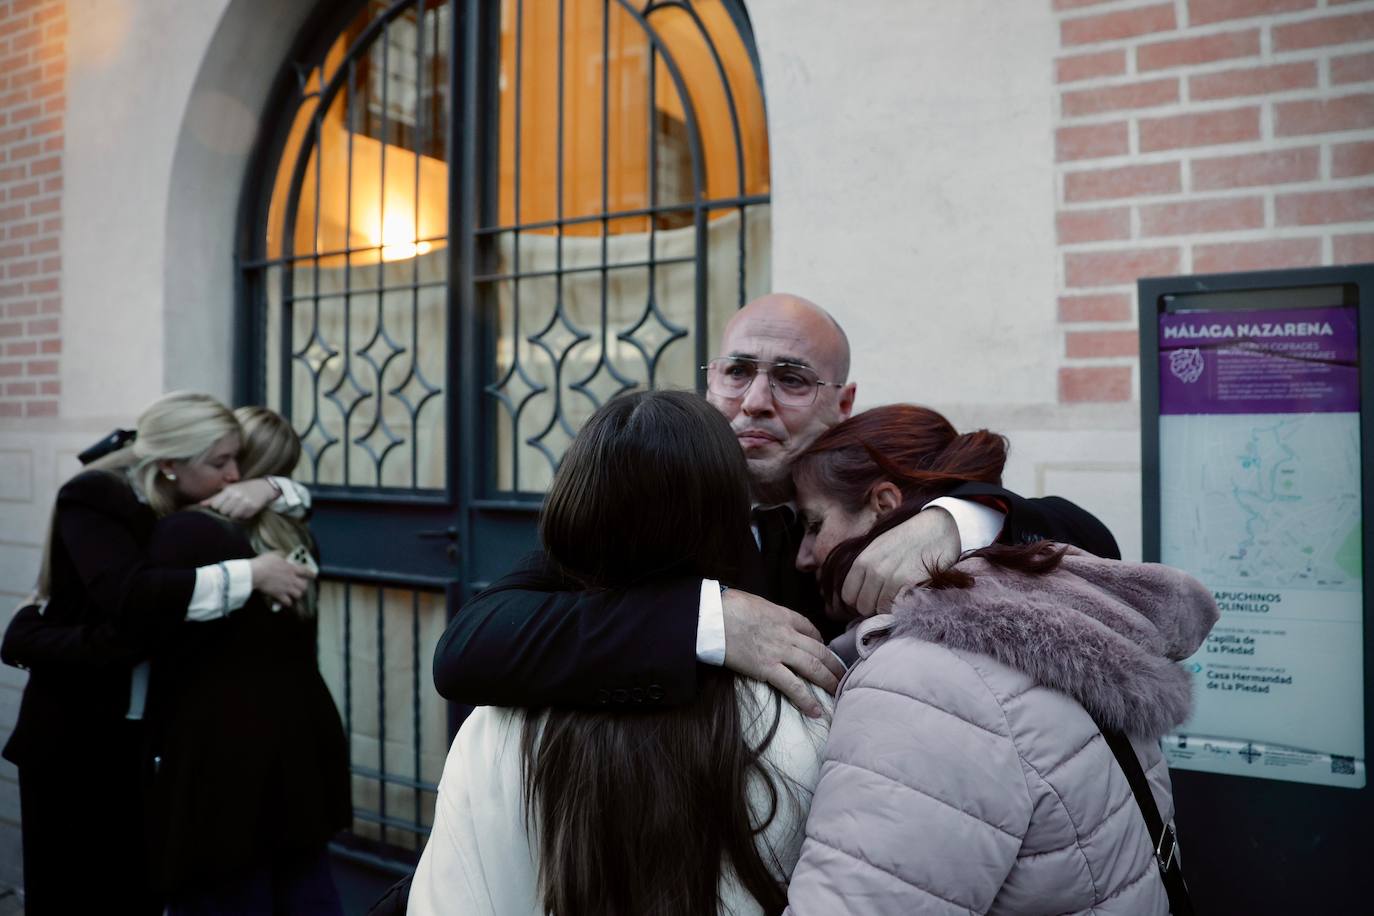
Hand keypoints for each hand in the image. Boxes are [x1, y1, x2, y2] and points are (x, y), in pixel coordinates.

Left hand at [200, 479, 277, 519]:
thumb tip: (201, 504)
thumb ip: (215, 498)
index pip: (216, 505)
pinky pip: (242, 517)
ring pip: (232, 516)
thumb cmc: (244, 488)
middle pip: (223, 511)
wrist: (264, 487)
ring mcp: (246, 502)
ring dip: (234, 514)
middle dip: (225, 511)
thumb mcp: (229, 489)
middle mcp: (237, 495)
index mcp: (230, 490)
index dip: (217, 507)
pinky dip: (242, 515)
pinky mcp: (253, 509)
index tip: (222, 505)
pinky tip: (245, 510)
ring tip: (238, 509)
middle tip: (231, 507)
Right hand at [249, 552, 314, 607]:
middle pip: (304, 586)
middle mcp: (291, 579)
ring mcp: (286, 588)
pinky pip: (288, 602)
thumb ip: (281, 554)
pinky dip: (287, 602)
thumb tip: (283, 554)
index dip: (311, 574)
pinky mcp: (279, 595)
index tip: (313, 576)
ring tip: (294, 594)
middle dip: (303, 586)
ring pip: (298, 594)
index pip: (306, 572)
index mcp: (291, 568)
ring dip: (297, 594)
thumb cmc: (264, 563)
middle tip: (300, 585)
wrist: (255, 573)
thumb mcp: (274, 554)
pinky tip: (286, 601)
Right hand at [722, 589, 843, 716]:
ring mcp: (779, 652)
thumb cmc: (727, 605)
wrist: (713, 616)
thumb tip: (762, 617)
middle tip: (845, 676)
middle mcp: (787, 634)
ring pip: (814, 668)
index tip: (823, 649)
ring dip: (829, 681)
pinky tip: (816, 711)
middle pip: (819, 650)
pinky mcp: (767, 668)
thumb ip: (765, 612)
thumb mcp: (754, 602)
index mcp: (783, 615)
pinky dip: (806, 700)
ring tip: (839, 692)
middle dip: (835, 664)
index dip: (819, 640)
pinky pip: (793, 686)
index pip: (810, 628)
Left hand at [841, 507, 960, 617]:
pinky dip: (900, 607)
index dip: (860, 600)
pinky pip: (895, 608)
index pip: (848, 595)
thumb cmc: (909, 538)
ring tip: (899, 596)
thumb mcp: (879, 547)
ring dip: (887, 608)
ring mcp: (890, 576)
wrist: (938, 527)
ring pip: (878, 610)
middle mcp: (873, 569)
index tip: (872, 597)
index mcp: (862, 559)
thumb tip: (858, 595)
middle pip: (862, 606)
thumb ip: (866, 568)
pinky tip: (908, 596)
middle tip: (888, 598)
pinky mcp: (908, 582)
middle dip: (873, 606)